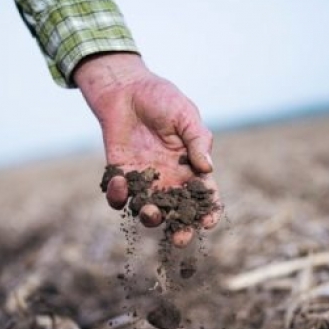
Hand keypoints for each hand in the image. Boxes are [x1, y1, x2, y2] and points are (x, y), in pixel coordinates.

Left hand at [74, 53, 221, 247]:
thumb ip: (198, 141)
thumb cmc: (162, 99)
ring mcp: (144, 180)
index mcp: (191, 168)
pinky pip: (119, 196)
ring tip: (150, 213)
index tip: (208, 222)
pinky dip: (118, 196)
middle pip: (177, 213)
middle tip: (180, 239)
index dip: (209, 211)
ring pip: (148, 210)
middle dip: (180, 229)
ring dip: (150, 217)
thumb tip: (208, 168)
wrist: (125, 89)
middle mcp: (169, 180)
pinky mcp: (120, 175)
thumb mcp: (186, 116)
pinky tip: (120, 183)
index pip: (204, 196)